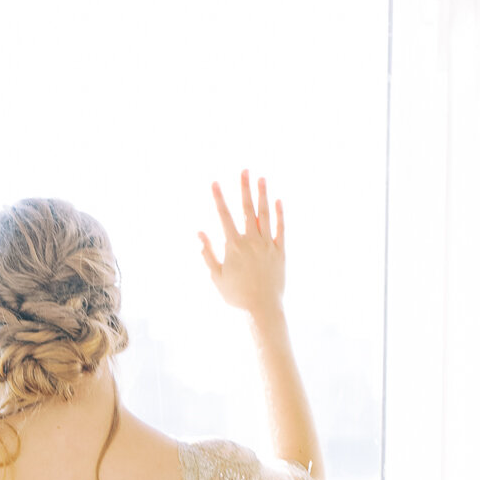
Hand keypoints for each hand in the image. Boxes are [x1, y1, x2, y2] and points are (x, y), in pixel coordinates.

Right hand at [199, 170, 285, 322]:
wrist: (262, 308)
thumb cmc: (236, 295)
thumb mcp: (216, 276)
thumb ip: (208, 253)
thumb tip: (199, 233)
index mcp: (233, 246)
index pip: (224, 216)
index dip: (219, 198)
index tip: (215, 182)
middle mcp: (251, 241)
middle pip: (247, 209)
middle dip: (245, 188)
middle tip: (244, 170)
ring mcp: (267, 245)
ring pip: (265, 215)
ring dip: (263, 195)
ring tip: (262, 178)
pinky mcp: (280, 251)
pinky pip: (280, 228)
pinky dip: (280, 214)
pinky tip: (278, 200)